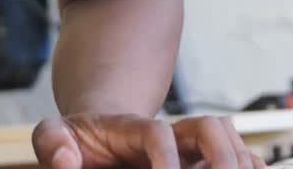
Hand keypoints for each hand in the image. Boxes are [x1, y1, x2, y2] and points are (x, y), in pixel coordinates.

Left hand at [32, 113, 264, 168]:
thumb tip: (67, 162)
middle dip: (224, 156)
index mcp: (132, 129)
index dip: (167, 158)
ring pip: (231, 141)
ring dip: (241, 164)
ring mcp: (189, 149)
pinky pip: (239, 160)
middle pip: (211, 127)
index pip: (159, 133)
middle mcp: (169, 135)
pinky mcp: (202, 164)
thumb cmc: (77, 140)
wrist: (97, 133)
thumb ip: (51, 142)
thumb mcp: (53, 136)